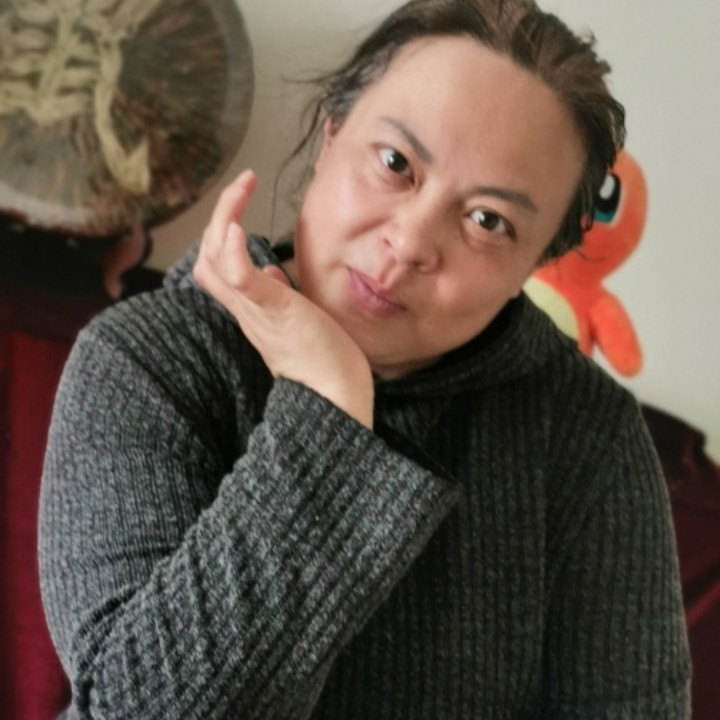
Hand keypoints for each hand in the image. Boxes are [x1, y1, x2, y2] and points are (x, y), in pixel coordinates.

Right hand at [193, 170, 373, 427]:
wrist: (337, 399)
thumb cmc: (323, 361)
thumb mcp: (296, 321)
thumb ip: (277, 298)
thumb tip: (272, 274)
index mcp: (250, 310)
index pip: (216, 267)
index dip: (221, 232)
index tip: (244, 203)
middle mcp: (245, 310)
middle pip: (207, 257)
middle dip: (219, 215)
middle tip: (242, 184)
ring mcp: (257, 311)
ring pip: (215, 260)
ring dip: (224, 219)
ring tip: (241, 189)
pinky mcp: (276, 313)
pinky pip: (240, 280)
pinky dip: (233, 251)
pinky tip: (238, 227)